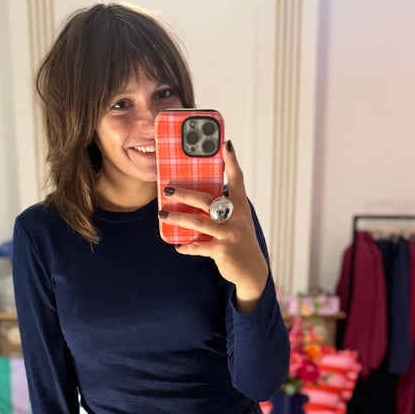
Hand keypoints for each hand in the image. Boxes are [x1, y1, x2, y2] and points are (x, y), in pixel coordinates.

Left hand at [161, 141, 268, 309]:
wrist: (251, 270)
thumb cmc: (238, 239)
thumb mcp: (236, 220)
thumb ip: (221, 207)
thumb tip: (193, 196)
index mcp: (239, 206)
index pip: (237, 179)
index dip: (232, 161)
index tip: (225, 143)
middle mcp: (236, 217)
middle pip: (206, 200)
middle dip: (185, 193)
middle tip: (167, 188)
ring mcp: (229, 234)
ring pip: (198, 222)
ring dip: (177, 218)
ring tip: (163, 214)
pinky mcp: (222, 251)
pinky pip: (199, 247)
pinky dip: (186, 247)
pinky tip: (178, 246)